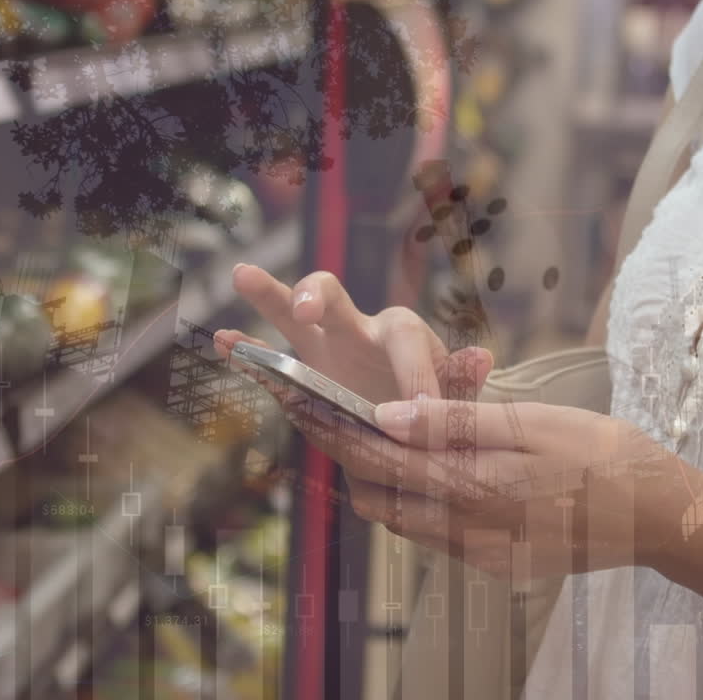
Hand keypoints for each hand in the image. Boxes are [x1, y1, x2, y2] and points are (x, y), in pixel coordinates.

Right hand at [215, 264, 492, 404]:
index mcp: (404, 334)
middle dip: (321, 298)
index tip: (421, 415)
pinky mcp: (299, 370)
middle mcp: (359, 329)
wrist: (412, 428)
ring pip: (292, 314)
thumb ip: (463, 381)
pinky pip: (267, 357)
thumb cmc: (437, 407)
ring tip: (243, 274)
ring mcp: (323, 346)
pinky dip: (245, 348)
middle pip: (337, 297)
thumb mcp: (458, 398)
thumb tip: (483, 357)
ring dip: (270, 296)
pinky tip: (219, 340)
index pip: (406, 343)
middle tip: (308, 308)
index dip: (414, 378)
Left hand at [342, 397, 702, 581]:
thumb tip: (387, 414)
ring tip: (381, 433)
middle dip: (346, 454)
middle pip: (376, 495)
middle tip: (334, 410)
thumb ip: (459, 424)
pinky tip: (436, 469)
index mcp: (471, 486)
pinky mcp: (496, 564)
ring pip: (401, 519)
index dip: (328, 427)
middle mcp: (464, 529)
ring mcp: (480, 554)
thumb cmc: (604, 455)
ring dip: (381, 479)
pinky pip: (435, 534)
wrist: (659, 518)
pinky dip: (419, 500)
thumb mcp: (535, 423)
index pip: (375, 458)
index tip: (293, 398)